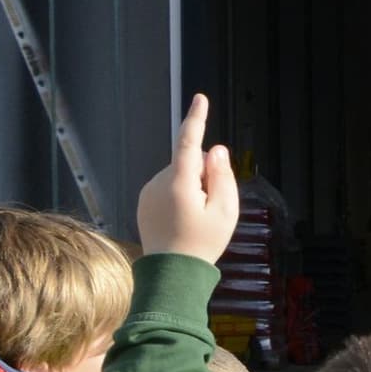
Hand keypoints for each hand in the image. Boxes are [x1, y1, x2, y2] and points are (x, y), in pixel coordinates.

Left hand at [136, 95, 241, 264]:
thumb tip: (216, 150)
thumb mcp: (226, 211)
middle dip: (203, 174)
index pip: (189, 141)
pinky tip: (183, 220)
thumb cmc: (203, 244)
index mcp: (180, 182)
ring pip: (178, 175)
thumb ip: (223, 176)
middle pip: (188, 163)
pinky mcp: (144, 201)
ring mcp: (148, 191)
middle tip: (211, 206)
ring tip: (196, 218)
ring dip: (191, 187)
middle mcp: (159, 182)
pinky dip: (179, 196)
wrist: (171, 273)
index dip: (196, 118)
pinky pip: (166, 187)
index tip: (200, 98)